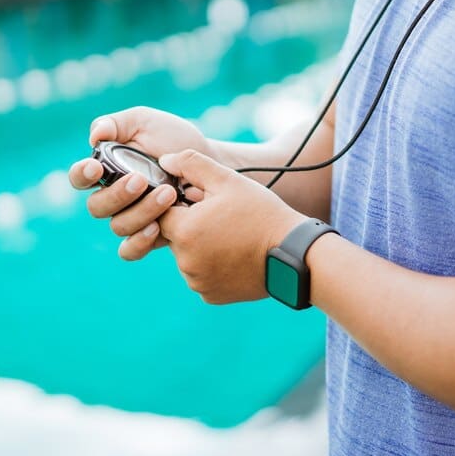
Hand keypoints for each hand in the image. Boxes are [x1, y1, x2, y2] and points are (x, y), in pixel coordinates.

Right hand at [67, 108, 213, 259]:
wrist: (210, 162)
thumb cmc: (173, 138)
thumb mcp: (145, 122)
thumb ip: (116, 124)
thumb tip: (95, 135)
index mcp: (106, 169)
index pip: (80, 177)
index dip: (82, 175)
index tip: (96, 167)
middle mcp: (114, 197)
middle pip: (97, 206)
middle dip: (117, 195)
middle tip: (141, 180)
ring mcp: (131, 217)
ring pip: (119, 226)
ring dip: (141, 211)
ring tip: (169, 193)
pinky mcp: (150, 235)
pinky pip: (131, 249)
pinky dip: (139, 242)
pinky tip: (157, 228)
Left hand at [155, 150, 305, 304]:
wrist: (292, 253)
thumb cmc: (261, 213)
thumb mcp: (228, 180)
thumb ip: (191, 164)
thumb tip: (164, 160)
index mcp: (185, 231)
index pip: (162, 212)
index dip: (180, 203)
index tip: (202, 201)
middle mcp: (186, 261)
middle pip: (174, 236)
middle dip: (191, 225)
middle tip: (222, 218)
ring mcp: (198, 281)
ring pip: (187, 256)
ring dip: (200, 246)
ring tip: (231, 236)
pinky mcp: (211, 295)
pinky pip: (201, 275)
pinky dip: (212, 265)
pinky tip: (234, 255)